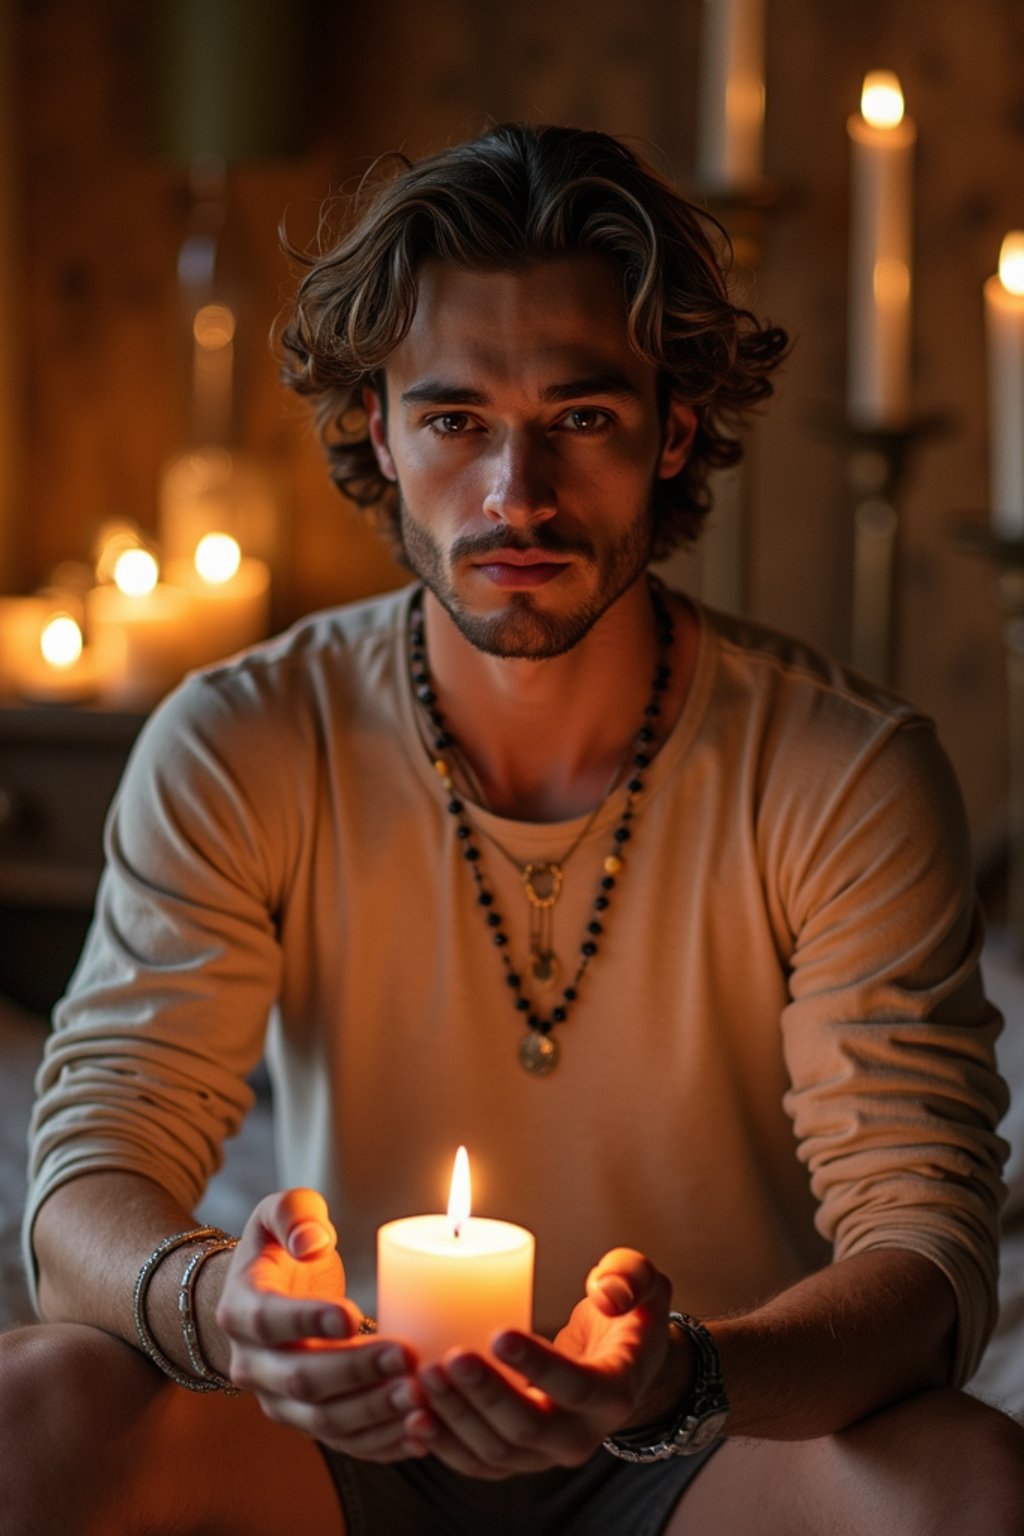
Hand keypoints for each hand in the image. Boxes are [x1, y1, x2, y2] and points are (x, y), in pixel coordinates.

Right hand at [215, 1188, 422, 1460]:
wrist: (264, 1300)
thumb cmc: (282, 1248)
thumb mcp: (279, 1213)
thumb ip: (295, 1214)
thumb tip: (312, 1241)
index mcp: (239, 1309)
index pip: (267, 1320)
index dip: (307, 1320)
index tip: (351, 1313)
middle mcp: (252, 1365)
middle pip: (301, 1379)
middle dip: (356, 1371)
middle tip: (407, 1355)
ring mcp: (279, 1402)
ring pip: (324, 1421)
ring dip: (374, 1413)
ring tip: (421, 1396)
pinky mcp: (309, 1423)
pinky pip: (346, 1444)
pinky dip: (384, 1444)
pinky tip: (422, 1432)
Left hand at [400, 1247, 690, 1478]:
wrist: (617, 1366)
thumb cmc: (625, 1315)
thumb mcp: (643, 1284)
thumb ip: (630, 1277)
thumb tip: (606, 1295)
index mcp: (614, 1392)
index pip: (576, 1386)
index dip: (538, 1365)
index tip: (500, 1334)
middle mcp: (581, 1435)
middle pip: (529, 1427)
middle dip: (485, 1395)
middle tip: (449, 1357)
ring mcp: (545, 1454)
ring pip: (496, 1450)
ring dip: (455, 1417)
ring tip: (423, 1376)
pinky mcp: (515, 1458)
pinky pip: (476, 1463)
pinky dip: (443, 1444)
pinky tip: (415, 1415)